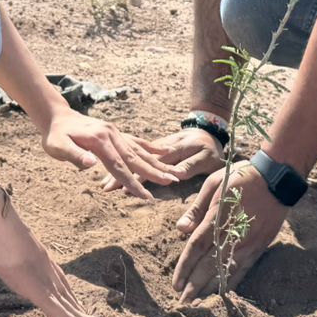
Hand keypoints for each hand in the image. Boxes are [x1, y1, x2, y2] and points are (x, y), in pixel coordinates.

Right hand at [0, 188, 102, 316]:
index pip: (54, 276)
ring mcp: (41, 274)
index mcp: (34, 254)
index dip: (64, 291)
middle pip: (63, 290)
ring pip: (64, 301)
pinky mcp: (35, 285)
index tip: (73, 302)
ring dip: (78, 316)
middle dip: (75, 306)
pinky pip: (55, 308)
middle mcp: (43, 264)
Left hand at [42, 109, 179, 200]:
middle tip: (172, 182)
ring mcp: (116, 133)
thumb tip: (91, 165)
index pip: (119, 167)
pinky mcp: (116, 133)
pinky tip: (165, 152)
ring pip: (140, 150)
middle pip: (135, 158)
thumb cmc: (55, 136)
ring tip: (174, 173)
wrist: (57, 116)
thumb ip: (74, 155)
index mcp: (100, 142)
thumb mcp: (57, 147)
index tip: (146, 196)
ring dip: (157, 162)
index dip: (133, 183)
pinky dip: (151, 148)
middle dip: (154, 172)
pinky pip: (137, 141)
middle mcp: (112, 136)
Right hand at [99, 117, 224, 191]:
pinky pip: (136, 153)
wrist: (211, 127)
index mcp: (172, 149)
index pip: (150, 164)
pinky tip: (114, 170)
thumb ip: (191, 165)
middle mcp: (160, 147)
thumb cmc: (211, 147)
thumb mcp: (206, 157)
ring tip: (105, 183)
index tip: (123, 189)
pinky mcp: (155, 147)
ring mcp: (156, 146)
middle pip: (136, 160)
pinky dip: (125, 163)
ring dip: (119, 170)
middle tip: (105, 188)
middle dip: (119, 175)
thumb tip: (176, 175)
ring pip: (133, 157)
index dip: (136, 177)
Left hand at [171, 162, 288, 302]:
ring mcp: (246, 244)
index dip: (184, 268)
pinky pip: (242, 270)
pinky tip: (222, 292)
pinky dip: (231, 283)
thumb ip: (196, 208)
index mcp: (216, 218)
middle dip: (194, 286)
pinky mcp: (258, 248)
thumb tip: (180, 229)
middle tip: (182, 302)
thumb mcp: (213, 184)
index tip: (176, 284)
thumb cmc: (240, 178)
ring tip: (198, 302)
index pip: (195, 248)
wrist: (276, 180)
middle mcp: (230, 235)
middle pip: (208, 266)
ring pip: (225, 272)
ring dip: (210, 289)